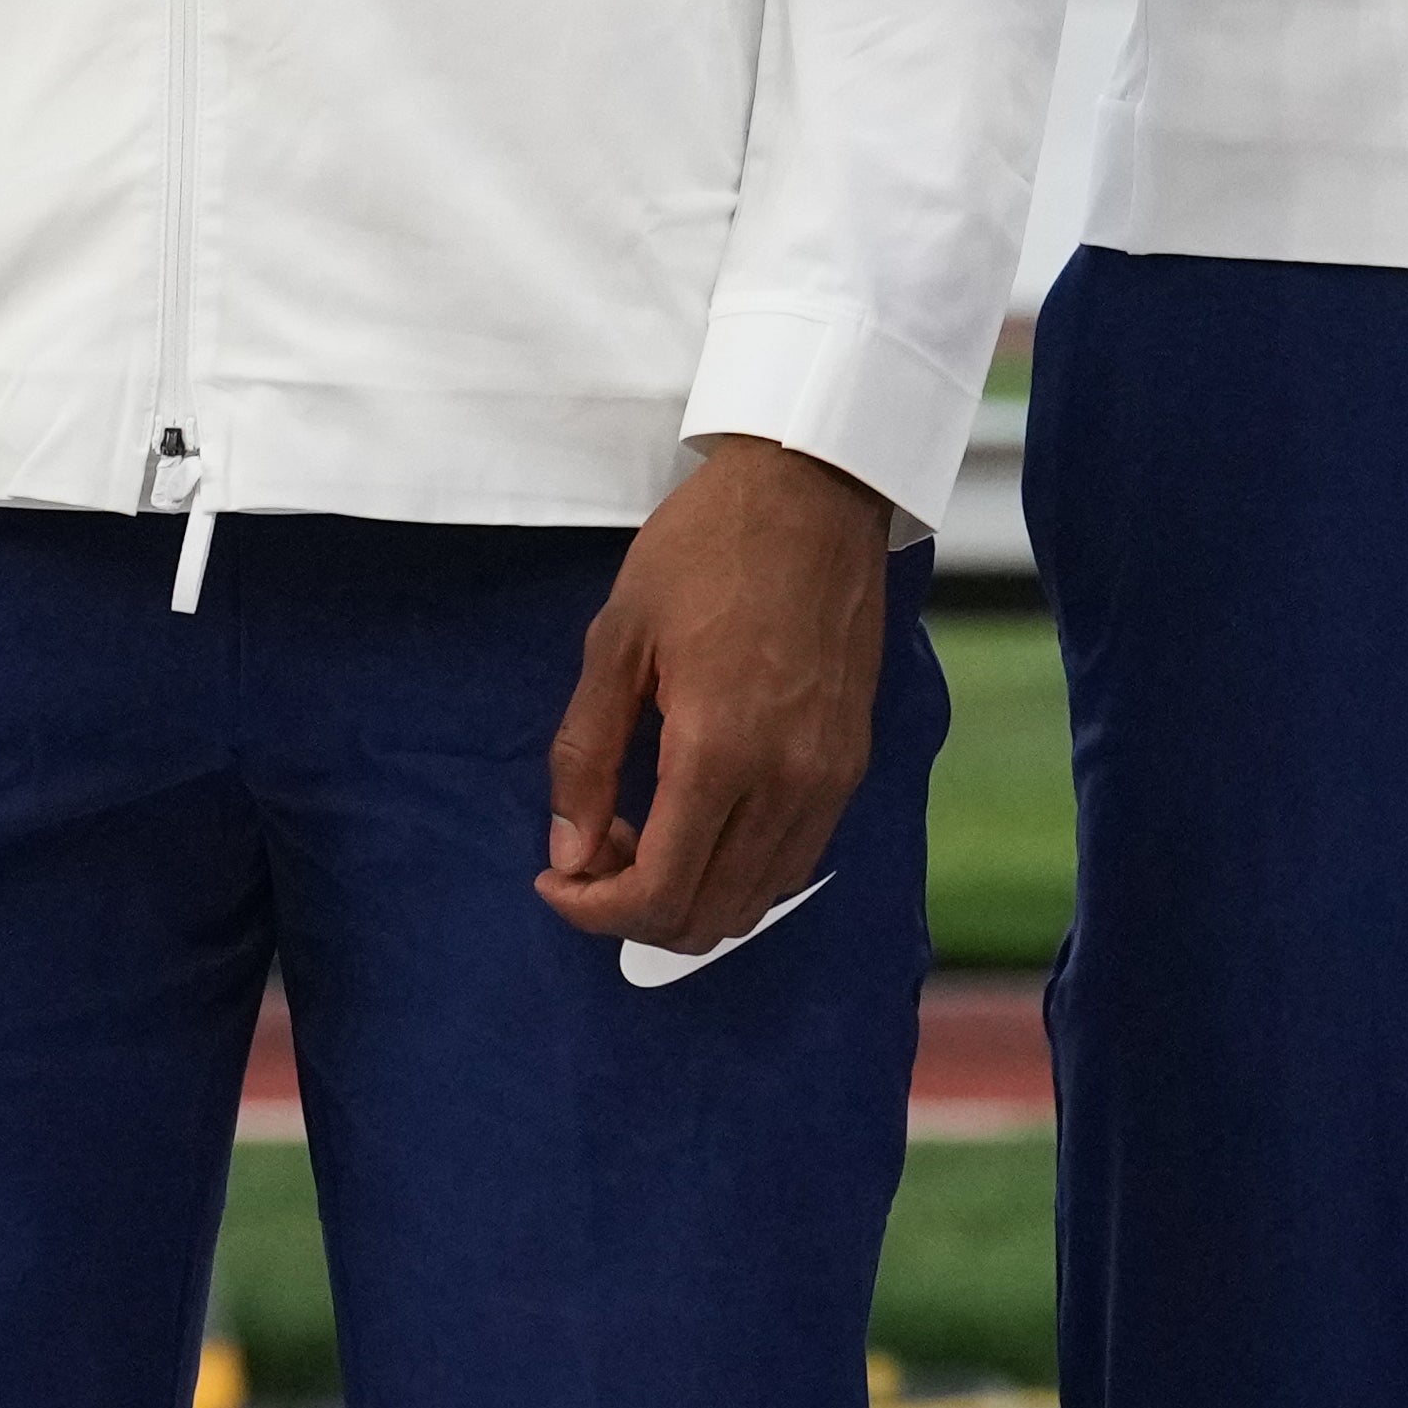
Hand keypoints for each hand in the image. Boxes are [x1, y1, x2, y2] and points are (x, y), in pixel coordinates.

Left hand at [535, 439, 896, 955]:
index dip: (594, 911)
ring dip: (689, 896)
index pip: (660, 894)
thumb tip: (569, 852)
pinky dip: (739, 871)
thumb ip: (586, 757)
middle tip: (591, 855)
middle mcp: (787, 782)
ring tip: (640, 834)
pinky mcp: (853, 763)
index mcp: (720, 751)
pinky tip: (699, 820)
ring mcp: (830, 778)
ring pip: (758, 899)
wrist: (812, 490)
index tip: (554, 881)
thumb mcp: (616, 640)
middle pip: (710, 916)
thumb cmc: (704, 549)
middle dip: (635, 913)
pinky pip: (795, 859)